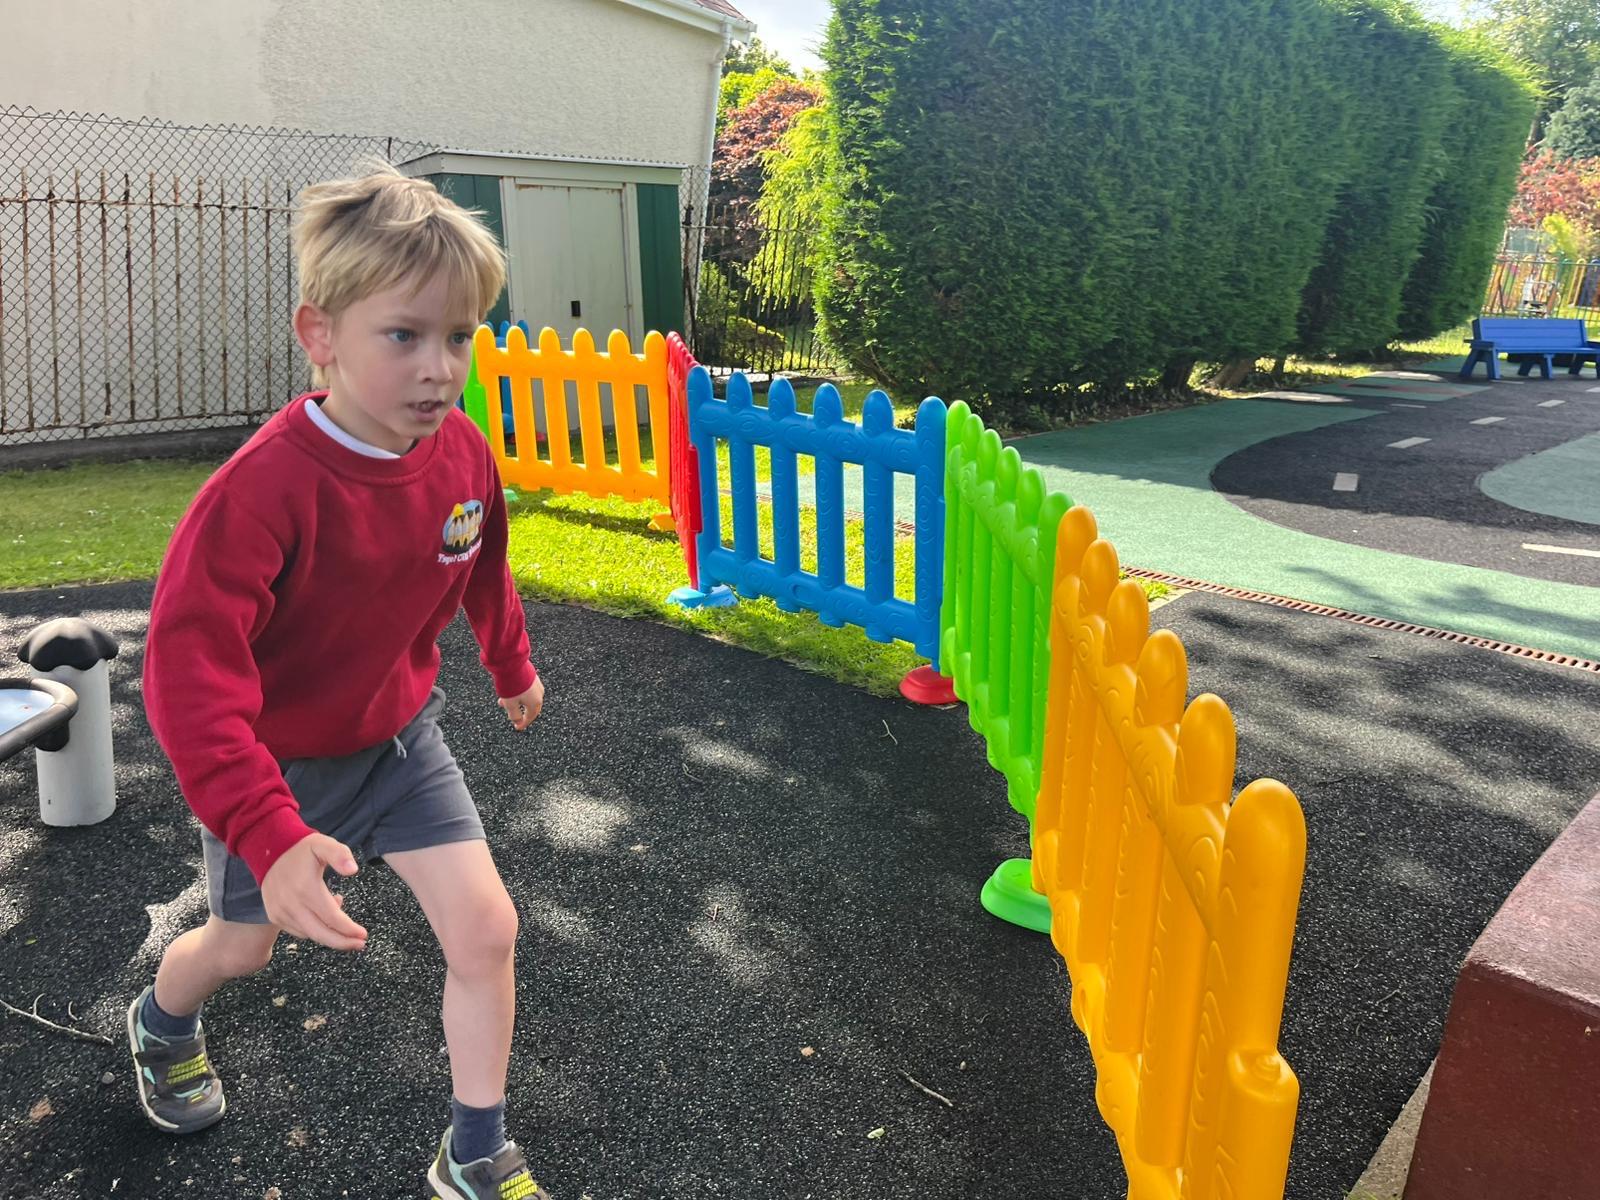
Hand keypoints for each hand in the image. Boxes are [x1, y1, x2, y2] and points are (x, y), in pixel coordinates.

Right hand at [260, 833, 367, 951]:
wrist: (268, 850)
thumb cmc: (301, 849)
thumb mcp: (323, 845)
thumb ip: (339, 855)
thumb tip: (353, 870)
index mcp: (306, 889)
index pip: (332, 918)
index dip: (349, 929)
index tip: (363, 935)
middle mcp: (291, 905)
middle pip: (320, 934)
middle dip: (342, 942)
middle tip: (359, 944)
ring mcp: (280, 912)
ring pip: (310, 934)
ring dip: (329, 934)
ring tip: (342, 921)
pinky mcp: (275, 916)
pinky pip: (298, 931)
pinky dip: (313, 929)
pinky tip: (323, 915)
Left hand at [498, 675, 543, 730]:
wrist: (512, 664)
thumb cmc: (511, 685)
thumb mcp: (510, 704)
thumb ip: (514, 715)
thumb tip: (517, 722)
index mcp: (535, 703)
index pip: (530, 717)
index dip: (523, 723)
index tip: (517, 727)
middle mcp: (539, 694)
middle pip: (531, 708)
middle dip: (520, 712)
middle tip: (511, 715)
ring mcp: (537, 684)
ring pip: (528, 698)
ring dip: (517, 702)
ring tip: (504, 701)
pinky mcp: (533, 676)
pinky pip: (528, 690)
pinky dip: (519, 694)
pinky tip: (510, 692)